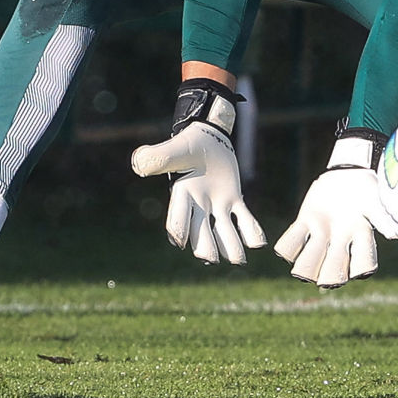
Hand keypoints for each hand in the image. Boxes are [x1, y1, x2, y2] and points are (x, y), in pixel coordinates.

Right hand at [131, 79, 265, 264]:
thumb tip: (138, 164)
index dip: (178, 228)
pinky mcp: (233, 200)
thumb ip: (159, 157)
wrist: (208, 136)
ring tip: (239, 260)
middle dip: (205, 245)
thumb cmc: (189, 143)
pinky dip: (251, 230)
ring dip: (230, 245)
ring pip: (223, 230)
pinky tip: (259, 243)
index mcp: (182, 193)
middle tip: (210, 259)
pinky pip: (243, 218)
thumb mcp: (175, 149)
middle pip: (200, 231)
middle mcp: (199, 205)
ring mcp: (217, 205)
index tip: (179, 242)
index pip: (178, 216)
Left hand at [274, 132, 397, 287]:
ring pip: (311, 261)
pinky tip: (287, 248)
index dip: (360, 270)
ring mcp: (321, 235)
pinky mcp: (305, 222)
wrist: (348, 172)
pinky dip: (288, 247)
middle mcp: (341, 243)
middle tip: (325, 281)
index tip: (358, 271)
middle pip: (335, 270)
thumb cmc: (367, 186)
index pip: (364, 263)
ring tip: (301, 273)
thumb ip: (382, 217)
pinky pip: (292, 241)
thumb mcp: (376, 198)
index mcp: (362, 237)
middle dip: (330, 276)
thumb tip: (393, 236)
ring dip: (306, 267)